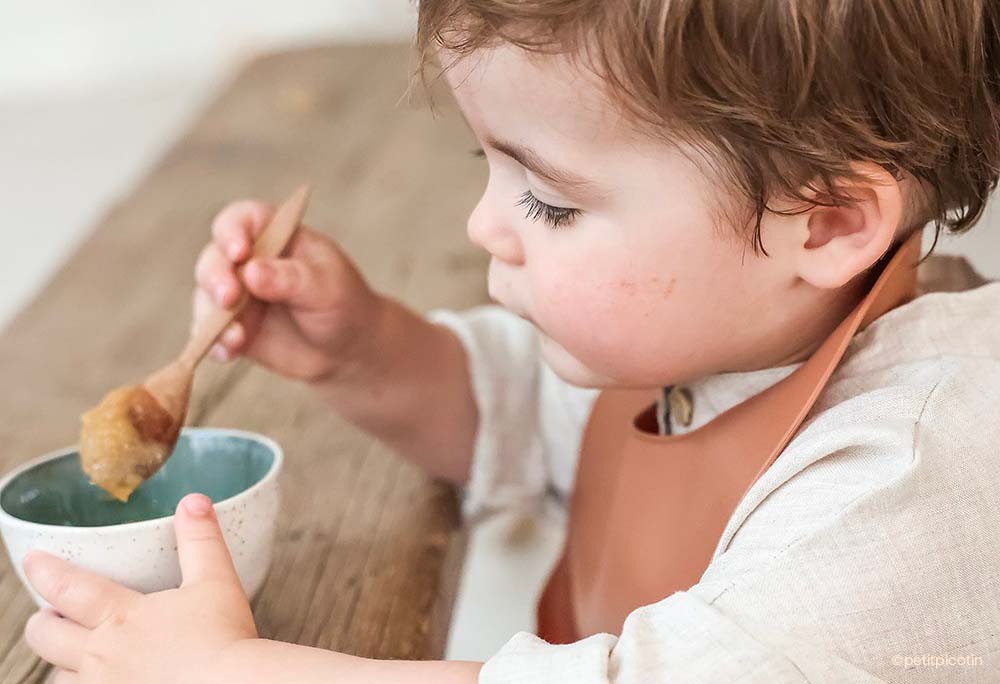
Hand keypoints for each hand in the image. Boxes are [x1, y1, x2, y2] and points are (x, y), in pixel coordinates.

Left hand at [22, 493, 257, 683]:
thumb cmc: (225, 638)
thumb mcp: (216, 581)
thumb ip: (200, 540)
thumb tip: (194, 502)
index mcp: (123, 616)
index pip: (67, 588)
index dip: (45, 571)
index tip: (34, 560)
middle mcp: (103, 655)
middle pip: (46, 636)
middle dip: (43, 622)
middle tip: (50, 614)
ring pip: (58, 676)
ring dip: (62, 663)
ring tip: (75, 655)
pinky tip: (102, 681)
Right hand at [194, 199, 383, 381]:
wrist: (346, 350)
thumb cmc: (342, 306)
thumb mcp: (328, 288)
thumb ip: (293, 279)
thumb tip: (251, 272)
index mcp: (274, 235)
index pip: (241, 220)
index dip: (232, 232)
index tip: (239, 253)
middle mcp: (247, 261)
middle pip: (214, 258)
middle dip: (216, 277)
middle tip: (229, 298)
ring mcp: (235, 295)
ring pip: (205, 296)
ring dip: (213, 316)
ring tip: (237, 338)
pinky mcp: (228, 327)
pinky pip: (208, 333)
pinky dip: (213, 342)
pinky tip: (227, 353)